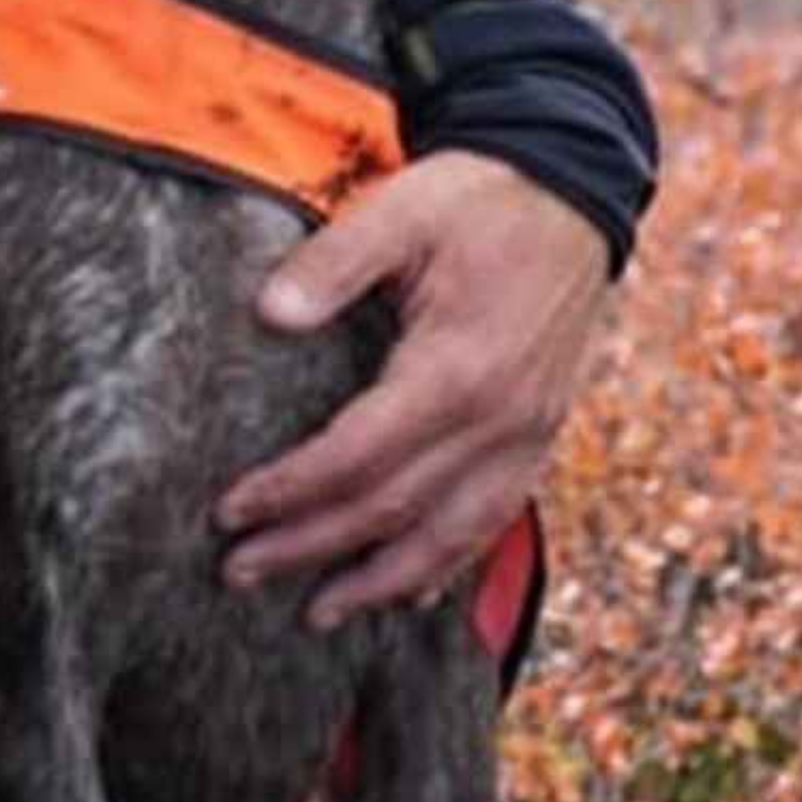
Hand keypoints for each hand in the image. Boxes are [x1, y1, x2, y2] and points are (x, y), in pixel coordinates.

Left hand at [216, 149, 609, 628]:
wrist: (572, 190)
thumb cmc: (477, 199)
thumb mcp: (401, 209)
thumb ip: (333, 262)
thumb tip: (269, 313)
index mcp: (455, 370)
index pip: (356, 456)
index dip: (291, 491)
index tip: (229, 511)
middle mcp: (498, 420)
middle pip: (393, 509)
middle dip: (312, 547)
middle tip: (240, 570)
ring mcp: (528, 434)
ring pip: (450, 535)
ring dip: (379, 579)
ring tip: (316, 611)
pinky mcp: (541, 433)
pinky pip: (494, 518)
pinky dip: (448, 561)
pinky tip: (409, 588)